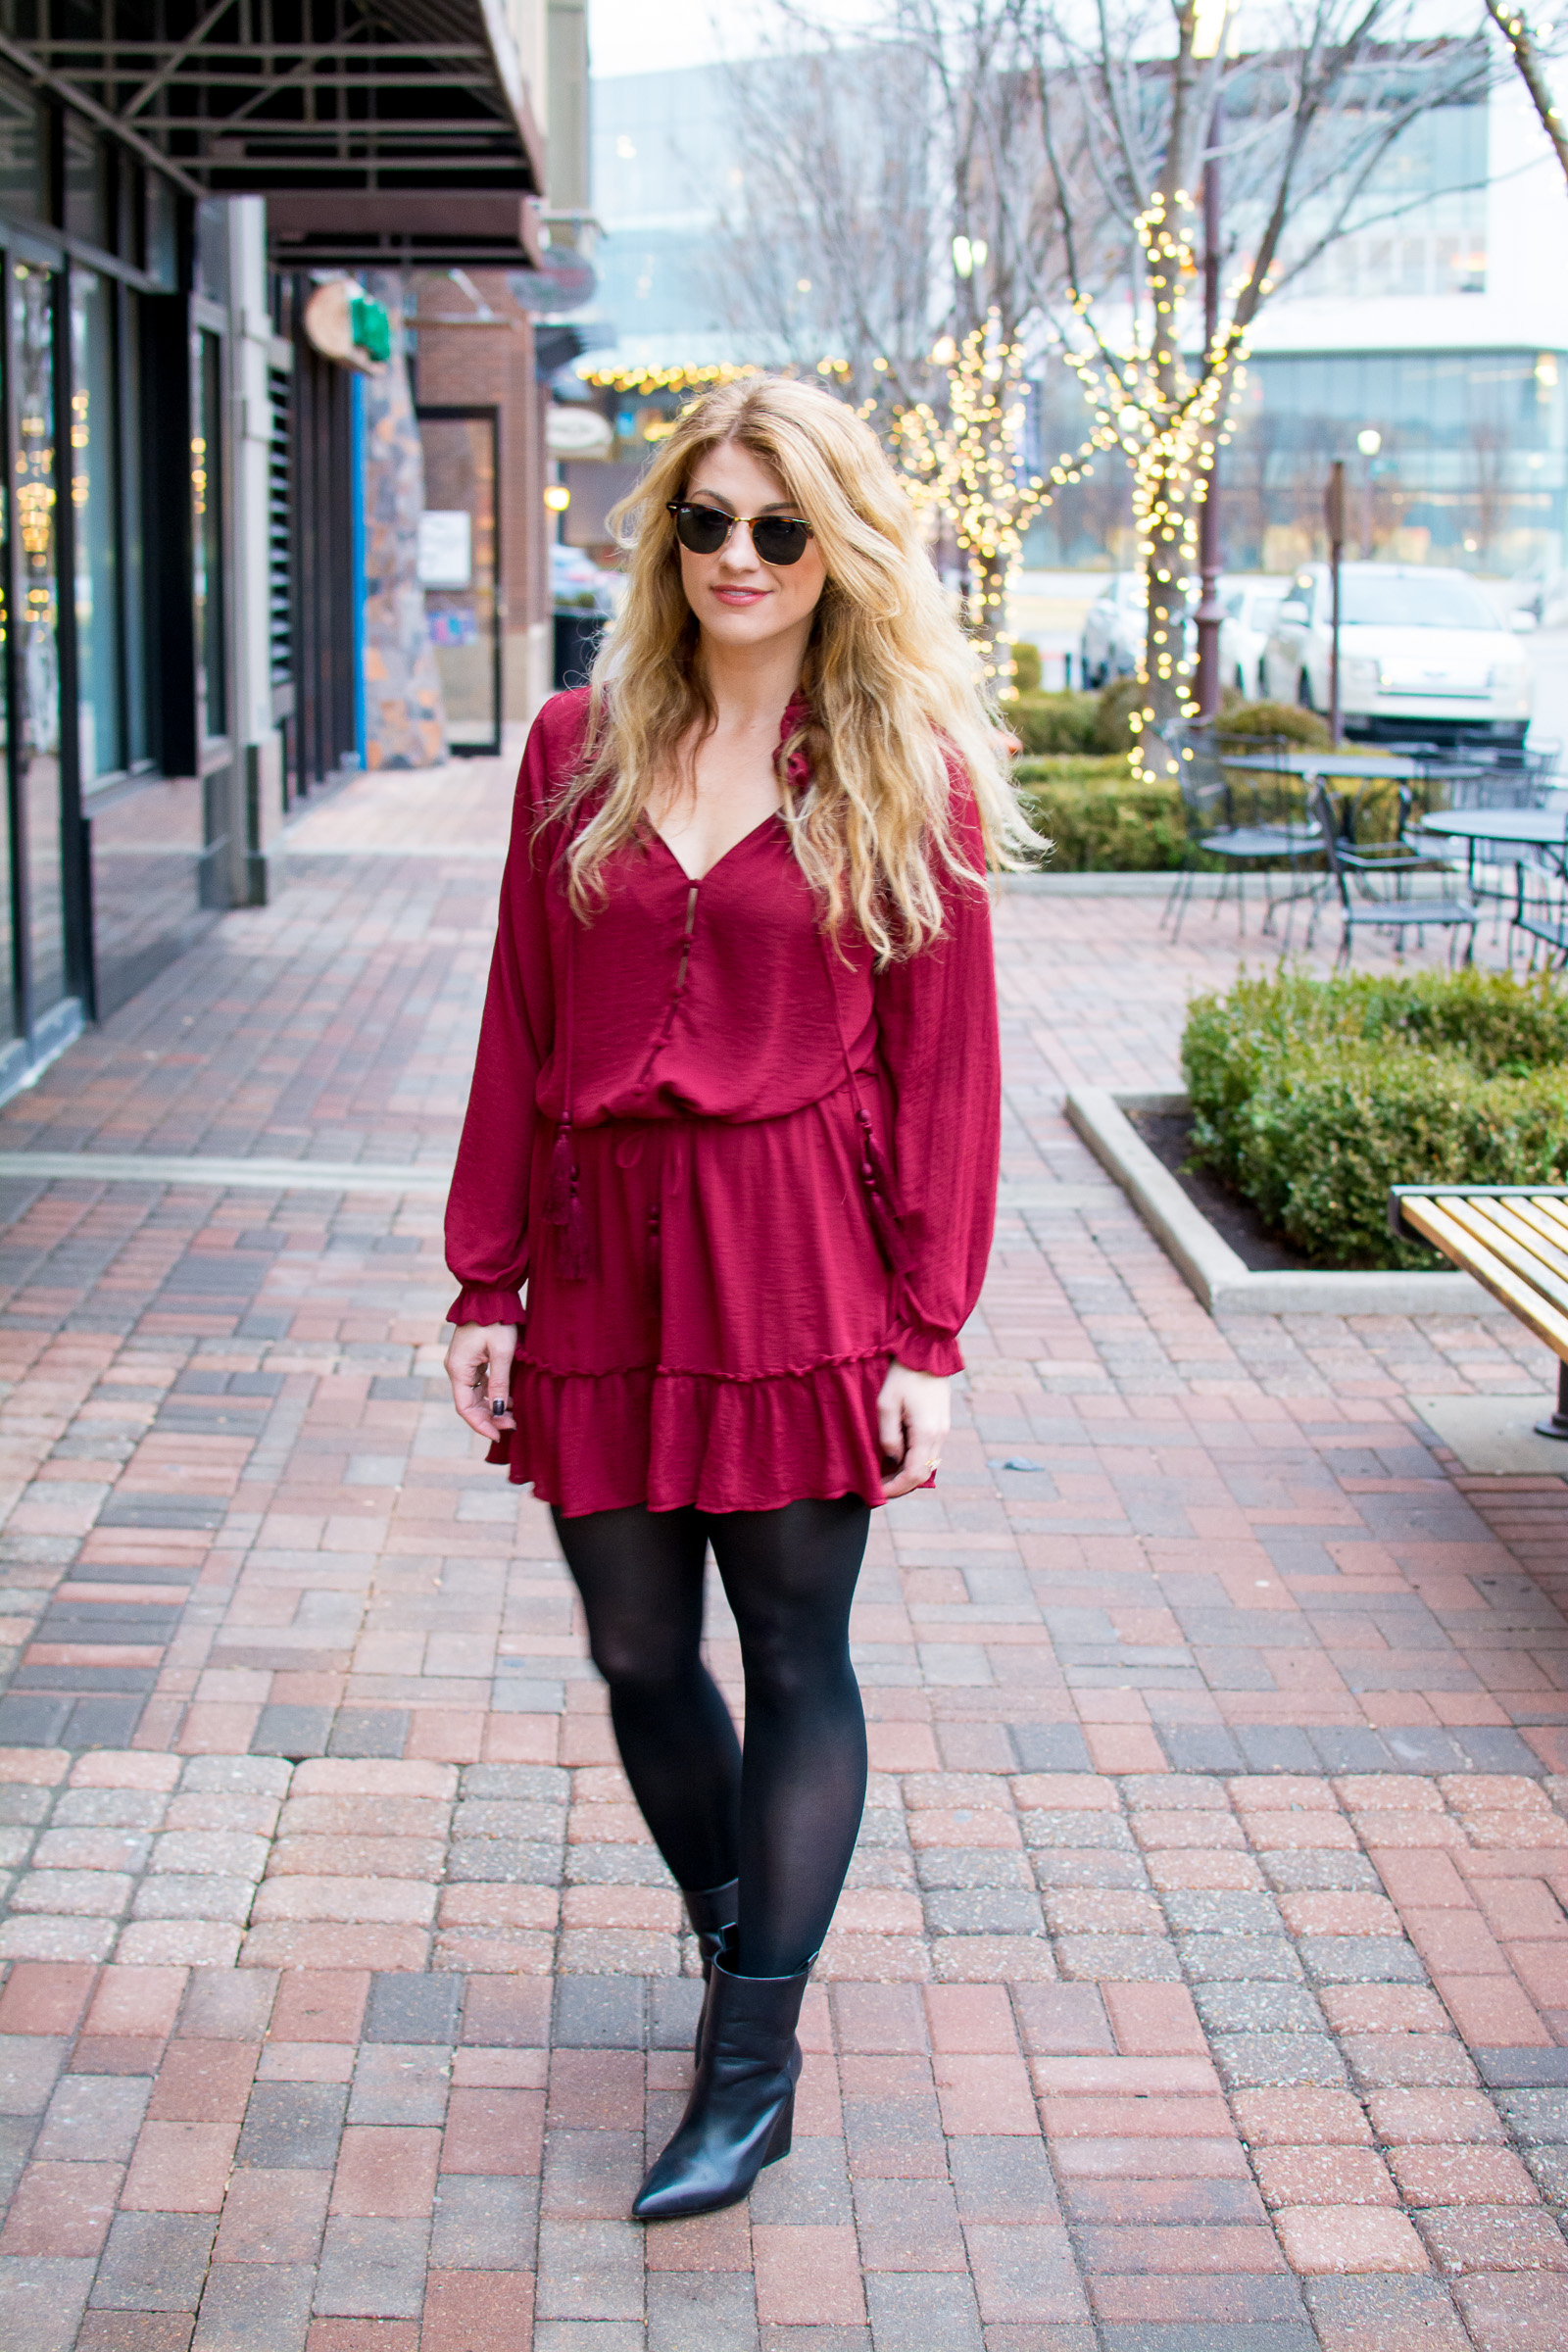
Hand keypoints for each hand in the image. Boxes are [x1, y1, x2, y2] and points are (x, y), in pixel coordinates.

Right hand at [445, 1322, 518, 1441]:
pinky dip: (492, 1394)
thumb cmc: (496, 1321)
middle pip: (470, 1404)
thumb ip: (500, 1383)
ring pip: (475, 1395)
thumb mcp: (502, 1353)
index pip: (465, 1408)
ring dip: (492, 1407)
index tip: (499, 1435)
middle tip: (512, 1425)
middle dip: (490, 1418)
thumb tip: (498, 1410)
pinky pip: (479, 1383)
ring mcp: (463, 1364)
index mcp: (459, 1369)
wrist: (490, 1295)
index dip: (481, 1425)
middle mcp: (456, 1369)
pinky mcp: (471, 1359)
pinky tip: (508, 1400)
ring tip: (513, 1415)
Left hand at [877, 1359, 950, 1500]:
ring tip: (885, 1474)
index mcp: (926, 1432)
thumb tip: (892, 1459)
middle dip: (901, 1485)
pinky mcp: (942, 1423)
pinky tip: (897, 1458)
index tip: (878, 1493)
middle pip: (923, 1474)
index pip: (913, 1474)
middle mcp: (939, 1435)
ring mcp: (943, 1429)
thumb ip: (888, 1436)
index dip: (896, 1488)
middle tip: (879, 1488)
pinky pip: (930, 1451)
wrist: (927, 1351)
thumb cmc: (903, 1375)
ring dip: (907, 1473)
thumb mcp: (886, 1405)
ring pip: (928, 1464)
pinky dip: (915, 1460)